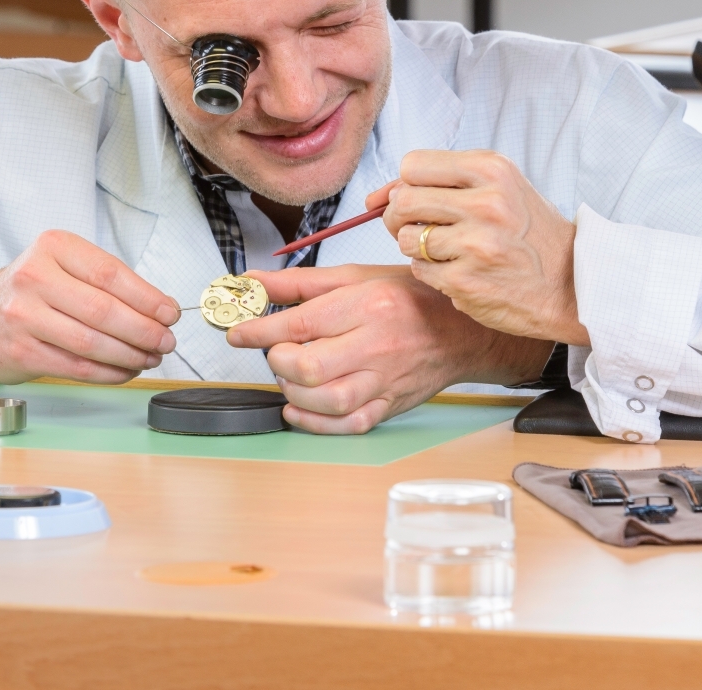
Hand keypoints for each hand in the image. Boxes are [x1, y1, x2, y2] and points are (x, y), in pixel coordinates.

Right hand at [0, 230, 181, 383]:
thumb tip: (159, 309)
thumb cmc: (28, 291)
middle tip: (167, 340)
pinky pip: (76, 366)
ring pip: (92, 343)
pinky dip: (108, 372)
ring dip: (130, 355)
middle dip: (144, 330)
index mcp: (53, 248)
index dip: (147, 297)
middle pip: (103, 310)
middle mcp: (34, 278)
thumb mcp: (61, 266)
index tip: (170, 312)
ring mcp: (23, 317)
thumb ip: (104, 282)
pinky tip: (125, 370)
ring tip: (150, 357)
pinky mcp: (21, 352)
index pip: (110, 273)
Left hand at [224, 264, 551, 434]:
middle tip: (274, 351)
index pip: (301, 322)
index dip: (260, 330)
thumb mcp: (356, 277)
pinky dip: (315, 422)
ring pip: (327, 400)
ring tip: (289, 374)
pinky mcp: (389, 405)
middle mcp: (378, 345)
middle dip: (278, 361)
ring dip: (293, 391)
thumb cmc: (411, 299)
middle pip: (311, 366)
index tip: (238, 331)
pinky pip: (347, 424)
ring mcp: (385, 380)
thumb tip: (252, 283)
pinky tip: (300, 406)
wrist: (463, 332)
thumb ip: (300, 283)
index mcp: (369, 305)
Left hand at [371, 150, 589, 345]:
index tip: (411, 198)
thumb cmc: (529, 233)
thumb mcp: (499, 189)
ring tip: (445, 251)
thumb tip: (376, 196)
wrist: (572, 284)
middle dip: (399, 216)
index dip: (403, 184)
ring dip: (416, 247)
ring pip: (406, 239)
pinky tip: (459, 271)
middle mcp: (485, 203)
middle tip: (418, 227)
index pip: (412, 164)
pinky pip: (419, 270)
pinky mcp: (466, 282)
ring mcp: (475, 245)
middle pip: (403, 200)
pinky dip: (431, 272)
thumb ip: (443, 182)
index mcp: (491, 169)